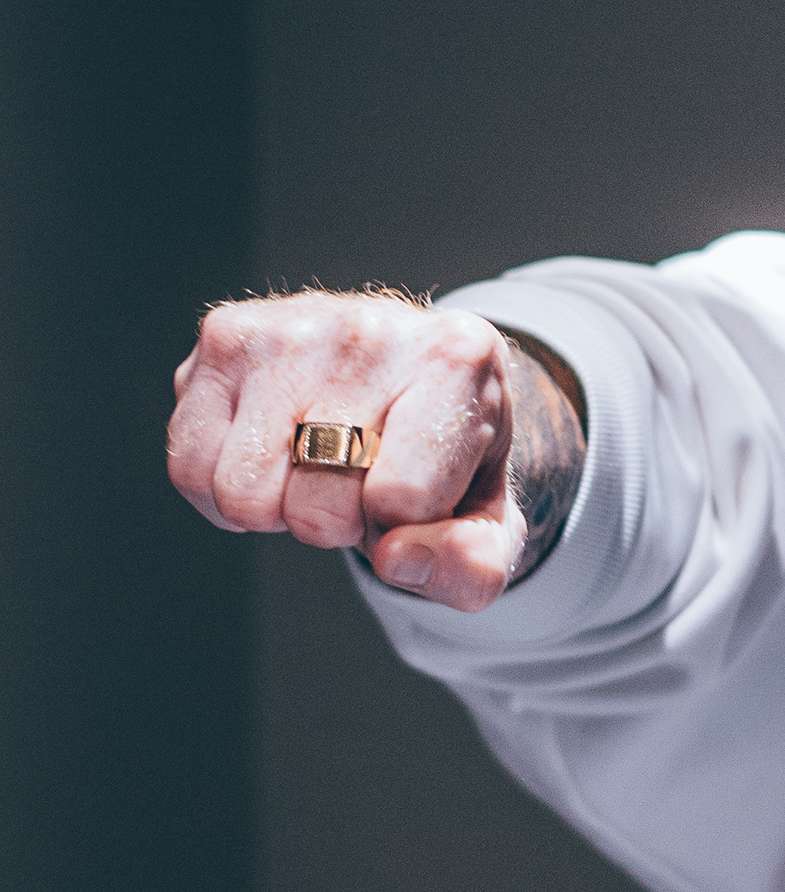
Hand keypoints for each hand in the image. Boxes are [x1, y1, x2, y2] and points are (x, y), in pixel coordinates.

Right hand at [168, 292, 524, 610]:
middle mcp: (373, 329)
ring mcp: (291, 326)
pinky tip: (271, 456)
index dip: (403, 530)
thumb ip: (472, 565)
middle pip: (318, 509)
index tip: (419, 494)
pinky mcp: (225, 335)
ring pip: (243, 494)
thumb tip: (398, 559)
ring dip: (279, 507)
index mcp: (459, 359)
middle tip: (365, 479)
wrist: (415, 372)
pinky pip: (190, 468)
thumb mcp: (488, 521)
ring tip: (320, 465)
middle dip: (341, 523)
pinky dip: (223, 490)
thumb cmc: (450, 456)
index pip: (403, 500)